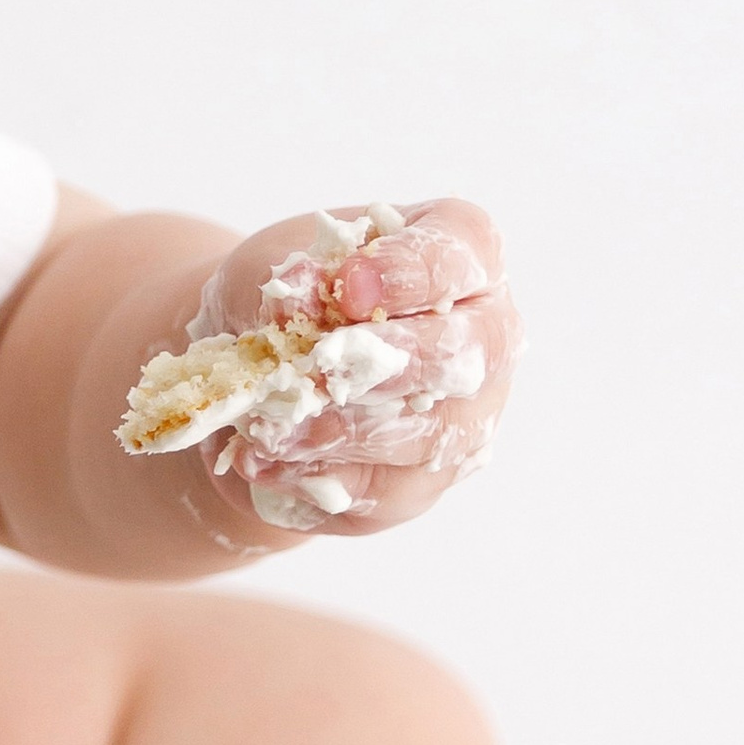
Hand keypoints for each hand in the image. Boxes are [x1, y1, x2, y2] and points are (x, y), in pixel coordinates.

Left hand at [136, 199, 518, 536]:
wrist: (259, 381)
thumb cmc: (282, 303)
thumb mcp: (266, 270)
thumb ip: (287, 281)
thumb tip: (300, 298)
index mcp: (461, 253)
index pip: (461, 254)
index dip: (411, 271)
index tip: (349, 285)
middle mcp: (485, 335)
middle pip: (468, 354)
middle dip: (394, 362)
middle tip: (324, 366)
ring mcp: (466, 417)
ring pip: (426, 435)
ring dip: (341, 432)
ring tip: (268, 427)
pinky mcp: (423, 484)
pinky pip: (385, 491)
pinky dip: (318, 477)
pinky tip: (264, 461)